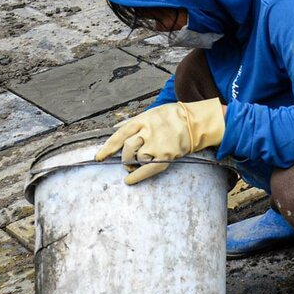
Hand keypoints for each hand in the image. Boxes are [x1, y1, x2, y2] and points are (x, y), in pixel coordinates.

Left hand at [94, 99, 225, 184]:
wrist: (194, 122)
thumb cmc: (172, 117)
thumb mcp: (151, 113)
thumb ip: (133, 122)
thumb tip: (114, 127)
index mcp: (143, 120)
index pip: (120, 135)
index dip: (108, 147)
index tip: (99, 157)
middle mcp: (148, 132)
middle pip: (127, 148)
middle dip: (124, 156)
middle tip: (126, 160)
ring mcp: (157, 145)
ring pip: (137, 158)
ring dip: (134, 163)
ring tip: (138, 163)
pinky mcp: (165, 156)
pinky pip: (146, 169)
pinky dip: (136, 176)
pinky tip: (129, 180)